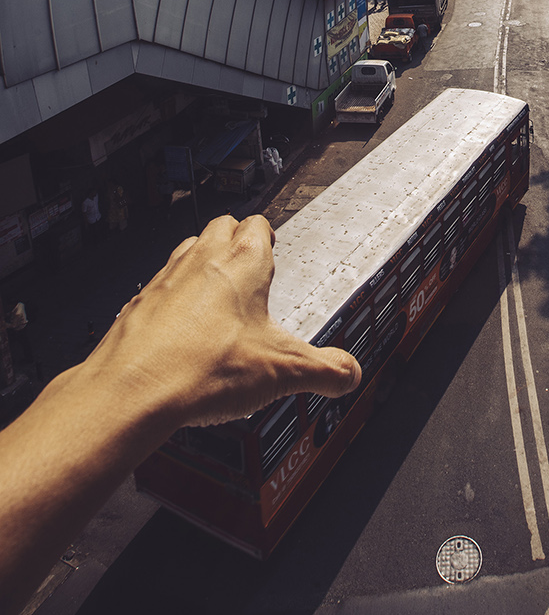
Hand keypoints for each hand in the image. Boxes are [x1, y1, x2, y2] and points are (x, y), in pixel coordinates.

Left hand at [88, 214, 360, 428]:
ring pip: (189, 249)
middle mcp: (202, 259)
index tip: (275, 251)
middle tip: (250, 268)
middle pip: (222, 226)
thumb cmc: (202, 368)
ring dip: (203, 263)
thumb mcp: (282, 372)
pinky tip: (182, 331)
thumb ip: (325, 370)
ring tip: (217, 297)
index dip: (269, 237)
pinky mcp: (139, 303)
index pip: (259, 225)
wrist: (133, 390)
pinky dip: (173, 298)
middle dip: (237, 242)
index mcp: (243, 262)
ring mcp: (167, 277)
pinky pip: (160, 285)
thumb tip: (348, 373)